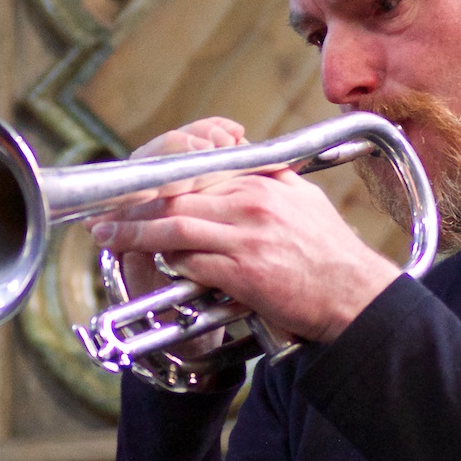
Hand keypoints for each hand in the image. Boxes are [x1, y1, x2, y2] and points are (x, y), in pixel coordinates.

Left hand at [91, 166, 399, 344]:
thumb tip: (245, 165)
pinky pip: (192, 262)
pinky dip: (168, 262)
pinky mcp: (243, 273)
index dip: (159, 180)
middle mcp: (251, 205)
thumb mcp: (306, 201)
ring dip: (135, 232)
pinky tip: (151, 264)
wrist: (353, 295)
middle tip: (107, 212)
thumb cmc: (332, 253)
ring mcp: (246, 238)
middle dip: (136, 204)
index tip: (136, 187)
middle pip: (177, 196)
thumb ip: (272, 180)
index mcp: (263, 185)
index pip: (198, 172)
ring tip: (110, 236)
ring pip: (175, 227)